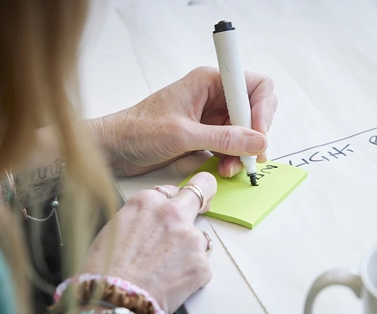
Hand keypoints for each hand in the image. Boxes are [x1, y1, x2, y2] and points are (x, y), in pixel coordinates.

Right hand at [83, 172, 215, 313]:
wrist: (113, 302)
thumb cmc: (104, 271)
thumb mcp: (114, 229)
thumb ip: (140, 218)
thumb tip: (151, 223)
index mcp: (147, 202)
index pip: (171, 190)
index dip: (172, 202)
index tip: (175, 209)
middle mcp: (172, 214)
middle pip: (202, 189)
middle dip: (206, 196)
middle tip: (205, 206)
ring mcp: (190, 238)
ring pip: (200, 237)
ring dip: (189, 249)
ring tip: (166, 271)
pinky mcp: (201, 265)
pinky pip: (201, 266)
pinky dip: (190, 276)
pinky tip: (170, 286)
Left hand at [90, 66, 277, 177]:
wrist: (114, 149)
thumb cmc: (137, 131)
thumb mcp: (183, 135)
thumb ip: (223, 138)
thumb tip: (258, 142)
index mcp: (208, 82)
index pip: (254, 86)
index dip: (262, 109)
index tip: (259, 135)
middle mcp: (213, 96)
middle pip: (254, 109)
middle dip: (256, 133)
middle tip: (252, 155)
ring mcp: (210, 117)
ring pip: (244, 130)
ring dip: (244, 150)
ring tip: (233, 168)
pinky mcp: (205, 135)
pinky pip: (230, 144)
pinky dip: (232, 157)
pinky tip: (225, 168)